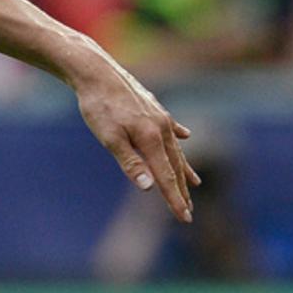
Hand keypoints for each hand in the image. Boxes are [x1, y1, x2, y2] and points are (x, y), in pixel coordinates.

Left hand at [66, 41, 198, 221]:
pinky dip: (179, 139)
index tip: (185, 218)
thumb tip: (148, 188)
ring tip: (195, 184)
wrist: (97, 73)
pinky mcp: (154, 108)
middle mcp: (163, 129)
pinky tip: (187, 138)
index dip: (175, 200)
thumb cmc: (99, 107)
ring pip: (176, 149)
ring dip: (184, 169)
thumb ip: (129, 163)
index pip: (166, 177)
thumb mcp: (109, 138)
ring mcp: (161, 117)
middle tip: (188, 212)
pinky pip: (171, 129)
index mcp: (152, 139)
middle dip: (181, 191)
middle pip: (175, 166)